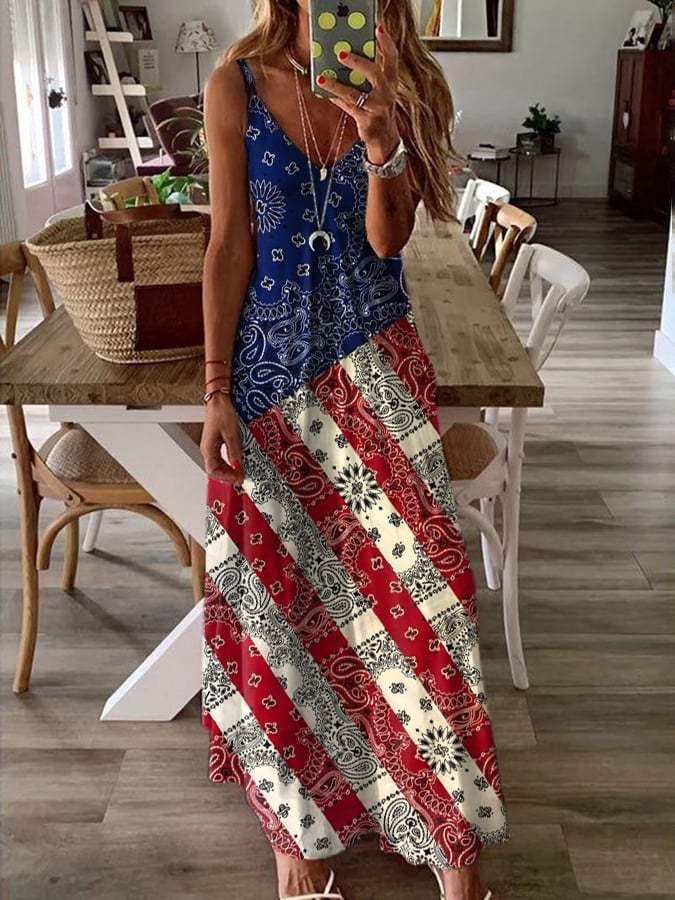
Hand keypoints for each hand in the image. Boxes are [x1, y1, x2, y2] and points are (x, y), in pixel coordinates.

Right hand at [200, 393, 244, 483]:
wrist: (219, 400)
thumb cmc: (221, 412)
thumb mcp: (231, 432)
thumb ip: (234, 450)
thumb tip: (237, 465)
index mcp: (208, 448)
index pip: (213, 470)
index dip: (225, 476)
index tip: (238, 478)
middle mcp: (207, 449)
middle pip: (215, 470)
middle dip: (227, 476)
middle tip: (241, 478)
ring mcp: (211, 446)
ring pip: (218, 465)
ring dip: (228, 471)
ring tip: (240, 472)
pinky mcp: (216, 442)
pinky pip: (221, 458)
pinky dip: (229, 463)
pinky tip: (237, 463)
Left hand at [321, 22, 400, 163]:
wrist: (385, 140)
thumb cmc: (379, 109)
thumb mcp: (379, 91)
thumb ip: (369, 75)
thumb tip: (346, 56)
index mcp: (391, 82)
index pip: (392, 59)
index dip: (387, 43)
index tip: (378, 28)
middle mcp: (387, 94)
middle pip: (375, 73)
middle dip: (358, 62)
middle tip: (341, 53)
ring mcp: (377, 108)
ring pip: (355, 94)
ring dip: (337, 85)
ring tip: (323, 77)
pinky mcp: (367, 121)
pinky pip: (348, 107)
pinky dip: (336, 99)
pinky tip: (325, 92)